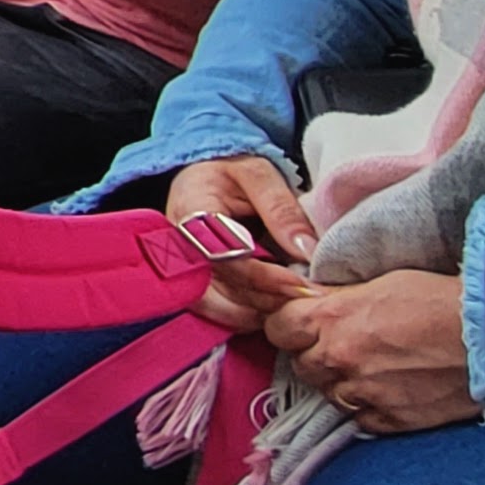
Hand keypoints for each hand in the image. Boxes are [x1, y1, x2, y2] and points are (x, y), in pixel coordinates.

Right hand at [165, 155, 321, 328]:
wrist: (206, 172)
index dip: (263, 275)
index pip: (222, 255)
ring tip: (292, 306)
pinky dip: (241, 315)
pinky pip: (210, 307)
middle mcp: (177, 242)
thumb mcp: (260, 174)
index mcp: (191, 209)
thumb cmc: (232, 169)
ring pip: (213, 303)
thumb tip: (307, 251)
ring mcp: (180, 262)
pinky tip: (269, 311)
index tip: (301, 284)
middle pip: (218, 285)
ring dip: (255, 311)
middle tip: (306, 300)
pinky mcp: (189, 277)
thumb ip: (283, 210)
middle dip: (265, 298)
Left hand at [262, 267, 476, 432]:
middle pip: (302, 363)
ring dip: (342, 382)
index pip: (278, 328)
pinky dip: (370, 407)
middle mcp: (339, 358)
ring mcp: (363, 393)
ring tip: (375, 367)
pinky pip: (360, 418)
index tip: (303, 325)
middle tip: (346, 346)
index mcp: (331, 319)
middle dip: (317, 354)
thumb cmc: (441, 301)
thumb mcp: (381, 285)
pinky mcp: (389, 420)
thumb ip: (339, 300)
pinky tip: (392, 390)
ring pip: (328, 393)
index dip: (289, 326)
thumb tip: (312, 301)